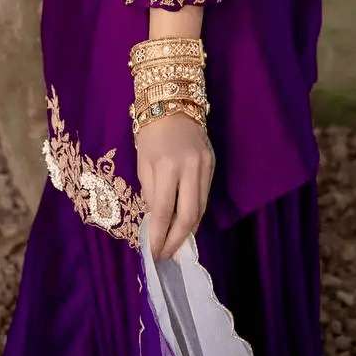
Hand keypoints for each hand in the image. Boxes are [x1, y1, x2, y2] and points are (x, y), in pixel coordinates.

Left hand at [136, 111, 214, 260]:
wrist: (174, 101)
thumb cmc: (151, 132)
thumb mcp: (143, 162)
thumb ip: (150, 192)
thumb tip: (155, 220)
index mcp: (167, 165)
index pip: (163, 210)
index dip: (158, 235)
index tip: (153, 252)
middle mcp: (190, 167)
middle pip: (189, 216)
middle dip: (176, 240)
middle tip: (166, 254)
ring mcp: (205, 166)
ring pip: (201, 209)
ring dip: (188, 231)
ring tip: (175, 244)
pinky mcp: (213, 164)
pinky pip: (205, 196)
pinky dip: (195, 213)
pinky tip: (185, 223)